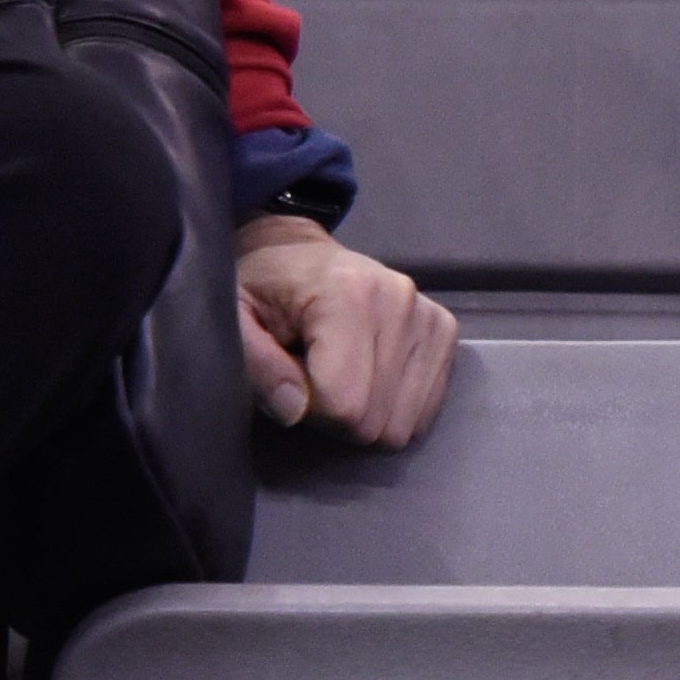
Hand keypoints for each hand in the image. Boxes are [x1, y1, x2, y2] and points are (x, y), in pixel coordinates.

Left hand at [234, 217, 456, 447]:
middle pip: (375, 422)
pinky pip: (425, 412)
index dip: (308, 411)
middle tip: (312, 380)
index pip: (344, 404)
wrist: (296, 253)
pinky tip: (369, 376)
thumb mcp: (235, 319)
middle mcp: (400, 300)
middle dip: (336, 418)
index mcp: (348, 294)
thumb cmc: (260, 287)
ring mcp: (429, 315)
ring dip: (366, 416)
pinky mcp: (444, 330)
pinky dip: (393, 408)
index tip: (291, 381)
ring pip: (404, 426)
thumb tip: (294, 410)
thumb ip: (256, 365)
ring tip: (340, 376)